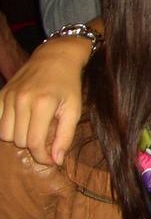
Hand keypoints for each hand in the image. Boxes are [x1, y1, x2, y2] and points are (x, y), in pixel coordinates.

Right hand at [0, 37, 86, 164]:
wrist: (55, 58)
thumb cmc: (68, 85)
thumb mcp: (74, 110)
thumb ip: (65, 136)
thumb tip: (56, 160)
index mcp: (42, 104)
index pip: (34, 143)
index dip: (42, 157)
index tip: (51, 160)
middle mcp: (21, 100)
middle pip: (18, 140)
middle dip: (33, 145)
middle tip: (46, 138)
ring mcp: (8, 96)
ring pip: (5, 134)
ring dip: (18, 137)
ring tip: (33, 129)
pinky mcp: (1, 94)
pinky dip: (6, 127)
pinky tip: (20, 122)